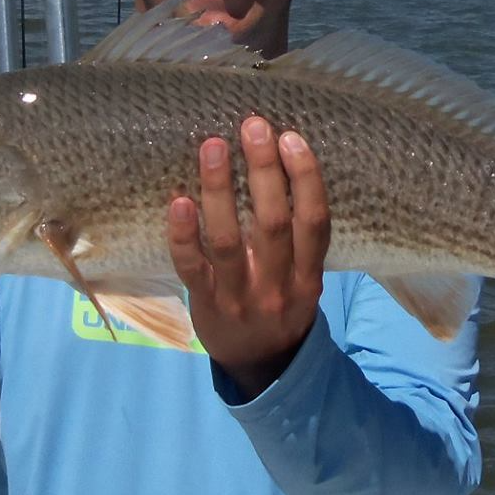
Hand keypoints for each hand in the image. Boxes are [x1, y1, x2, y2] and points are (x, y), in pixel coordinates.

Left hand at [167, 115, 330, 398]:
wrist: (260, 368)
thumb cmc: (281, 305)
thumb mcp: (303, 278)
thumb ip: (297, 238)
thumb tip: (280, 166)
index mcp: (309, 275)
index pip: (315, 222)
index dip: (306, 179)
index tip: (292, 138)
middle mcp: (279, 286)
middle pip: (274, 224)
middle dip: (265, 171)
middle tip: (253, 126)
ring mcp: (240, 298)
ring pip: (230, 240)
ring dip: (220, 190)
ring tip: (213, 146)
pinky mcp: (206, 305)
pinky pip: (192, 267)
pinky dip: (184, 234)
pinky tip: (179, 200)